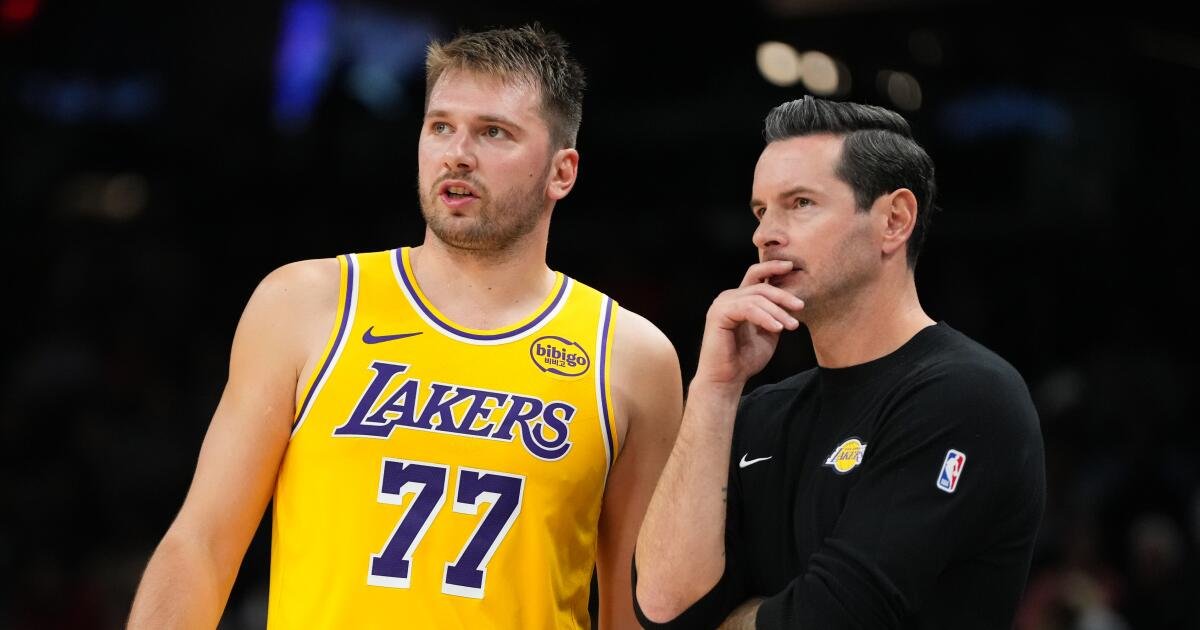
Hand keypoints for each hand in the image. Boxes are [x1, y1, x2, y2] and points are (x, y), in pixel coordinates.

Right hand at [693, 260, 803, 390]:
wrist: (727, 379)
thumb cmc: (746, 358)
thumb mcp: (768, 331)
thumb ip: (776, 314)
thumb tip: (794, 300)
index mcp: (739, 299)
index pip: (757, 275)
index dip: (773, 268)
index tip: (792, 267)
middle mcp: (728, 297)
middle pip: (760, 285)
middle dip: (783, 294)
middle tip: (800, 306)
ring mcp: (721, 304)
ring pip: (756, 297)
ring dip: (778, 311)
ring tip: (792, 325)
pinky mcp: (718, 314)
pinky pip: (747, 309)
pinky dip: (765, 318)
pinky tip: (778, 329)